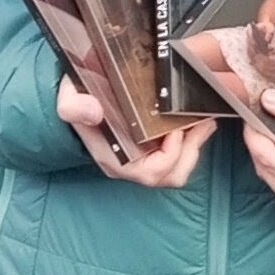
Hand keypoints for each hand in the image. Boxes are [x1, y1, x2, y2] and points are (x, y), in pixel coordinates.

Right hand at [58, 78, 215, 187]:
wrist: (78, 98)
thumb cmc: (77, 100)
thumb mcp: (68, 99)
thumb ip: (74, 106)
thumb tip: (93, 112)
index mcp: (113, 158)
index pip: (149, 172)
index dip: (170, 155)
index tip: (176, 130)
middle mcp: (130, 166)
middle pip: (170, 175)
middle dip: (191, 151)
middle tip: (202, 123)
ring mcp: (142, 160)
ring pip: (178, 170)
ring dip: (196, 148)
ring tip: (205, 122)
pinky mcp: (153, 151)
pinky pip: (179, 159)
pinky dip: (193, 143)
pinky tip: (198, 123)